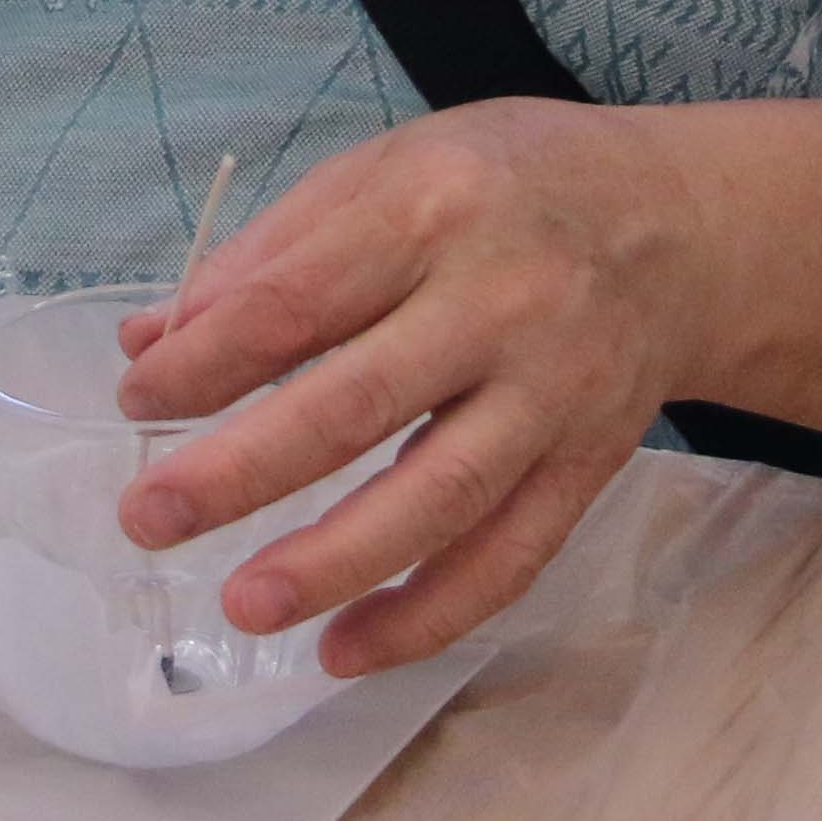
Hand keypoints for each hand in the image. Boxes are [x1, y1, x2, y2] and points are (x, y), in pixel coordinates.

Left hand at [106, 102, 701, 675]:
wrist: (683, 225)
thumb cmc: (508, 186)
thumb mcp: (390, 169)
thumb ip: (271, 255)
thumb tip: (151, 344)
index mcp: (434, 208)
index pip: (298, 299)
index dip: (207, 362)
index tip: (138, 400)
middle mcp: (501, 302)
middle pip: (359, 403)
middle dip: (242, 470)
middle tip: (149, 517)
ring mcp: (553, 393)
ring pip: (439, 497)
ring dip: (335, 562)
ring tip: (243, 605)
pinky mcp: (588, 465)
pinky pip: (509, 557)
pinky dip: (429, 615)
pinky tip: (345, 651)